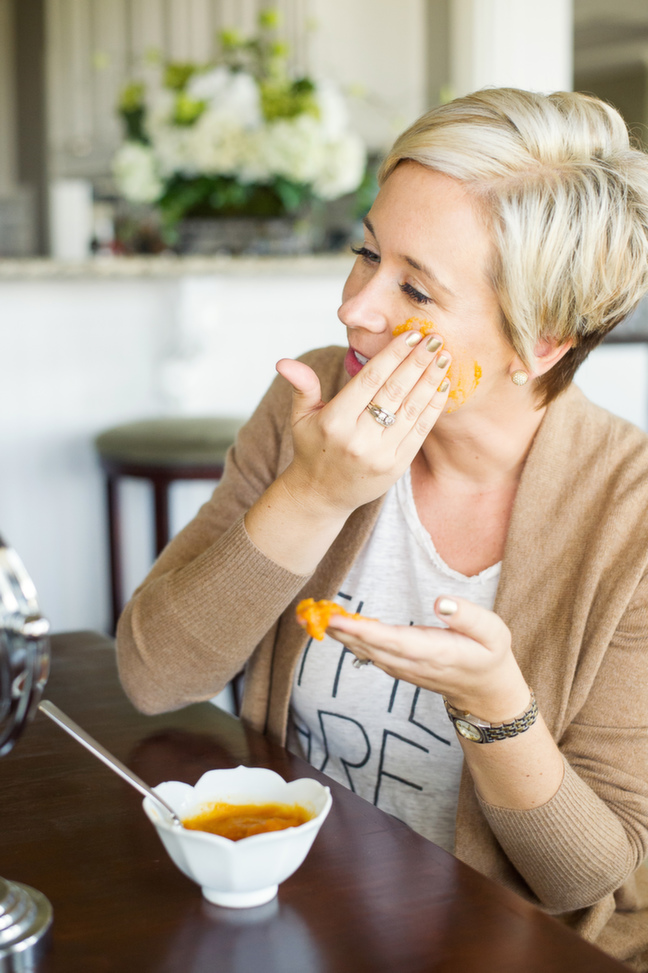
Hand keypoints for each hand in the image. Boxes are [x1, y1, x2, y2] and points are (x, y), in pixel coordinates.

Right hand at [275, 332, 450, 517]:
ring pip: (411, 410)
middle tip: (435, 338)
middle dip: (417, 361)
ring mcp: (379, 454)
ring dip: (431, 380)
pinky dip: (433, 406)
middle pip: (394, 391)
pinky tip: (442, 385)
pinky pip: (419, 431)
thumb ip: (302, 386)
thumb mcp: (301, 417)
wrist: (321, 495)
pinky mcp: (396, 466)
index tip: (411, 335)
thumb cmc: (313, 448)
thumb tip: (283, 361)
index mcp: (335, 421)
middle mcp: (358, 438)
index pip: (369, 380)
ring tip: (444, 357)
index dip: (392, 355)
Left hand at [326, 596, 530, 721]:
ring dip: (338, 635)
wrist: (486, 692)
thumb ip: (468, 615)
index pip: (393, 642)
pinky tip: (334, 626)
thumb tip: (440, 600)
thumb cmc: (489, 655)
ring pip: (364, 653)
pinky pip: (368, 654)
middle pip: (369, 648)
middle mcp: (413, 663)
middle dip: (338, 631)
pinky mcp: (398, 666)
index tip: (337, 621)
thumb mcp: (493, 632)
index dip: (363, 632)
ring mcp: (403, 668)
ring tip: (311, 615)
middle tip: (309, 612)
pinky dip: (349, 640)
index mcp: (435, 653)